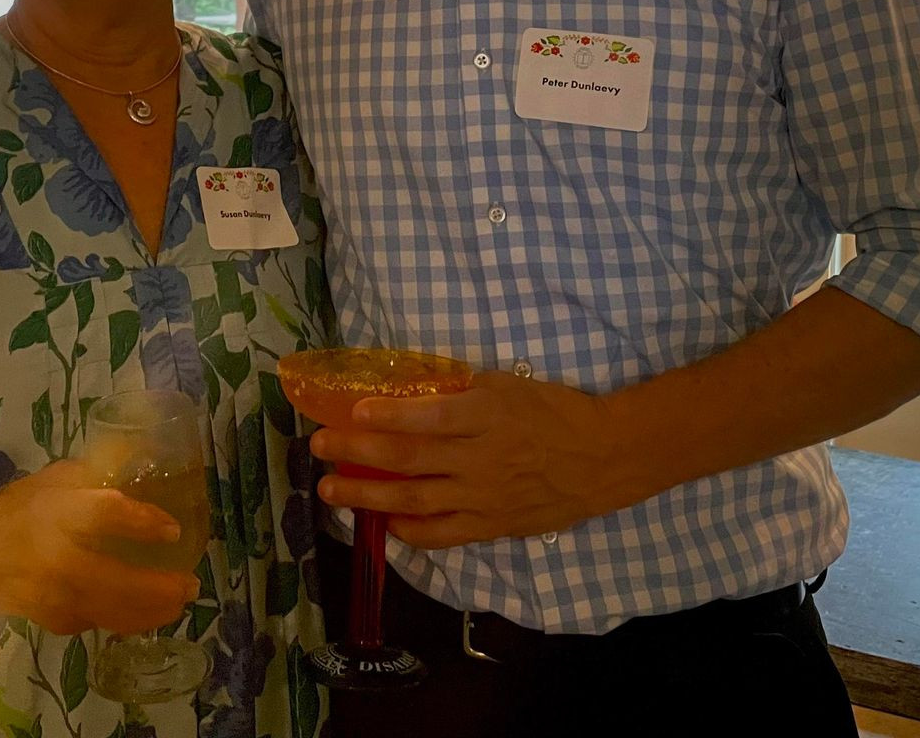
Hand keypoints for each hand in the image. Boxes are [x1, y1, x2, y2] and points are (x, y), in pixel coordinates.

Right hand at [0, 460, 199, 634]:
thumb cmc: (12, 512)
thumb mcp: (52, 479)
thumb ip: (95, 471)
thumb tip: (139, 455)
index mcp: (57, 513)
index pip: (106, 515)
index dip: (143, 522)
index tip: (173, 530)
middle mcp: (59, 559)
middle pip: (119, 582)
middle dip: (162, 588)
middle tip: (192, 585)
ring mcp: (56, 596)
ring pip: (113, 613)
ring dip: (152, 612)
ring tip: (179, 604)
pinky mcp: (54, 620)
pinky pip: (99, 622)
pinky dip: (126, 619)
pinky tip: (144, 613)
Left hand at [309, 371, 623, 549]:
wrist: (600, 457)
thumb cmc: (551, 410)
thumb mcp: (507, 385)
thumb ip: (459, 392)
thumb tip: (407, 393)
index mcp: (486, 414)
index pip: (428, 417)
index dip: (387, 416)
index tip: (350, 412)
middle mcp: (480, 458)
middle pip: (408, 459)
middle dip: (357, 454)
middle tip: (319, 448)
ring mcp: (483, 496)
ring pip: (415, 500)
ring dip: (367, 498)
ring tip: (330, 493)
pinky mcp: (491, 525)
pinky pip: (442, 534)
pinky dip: (410, 531)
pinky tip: (384, 524)